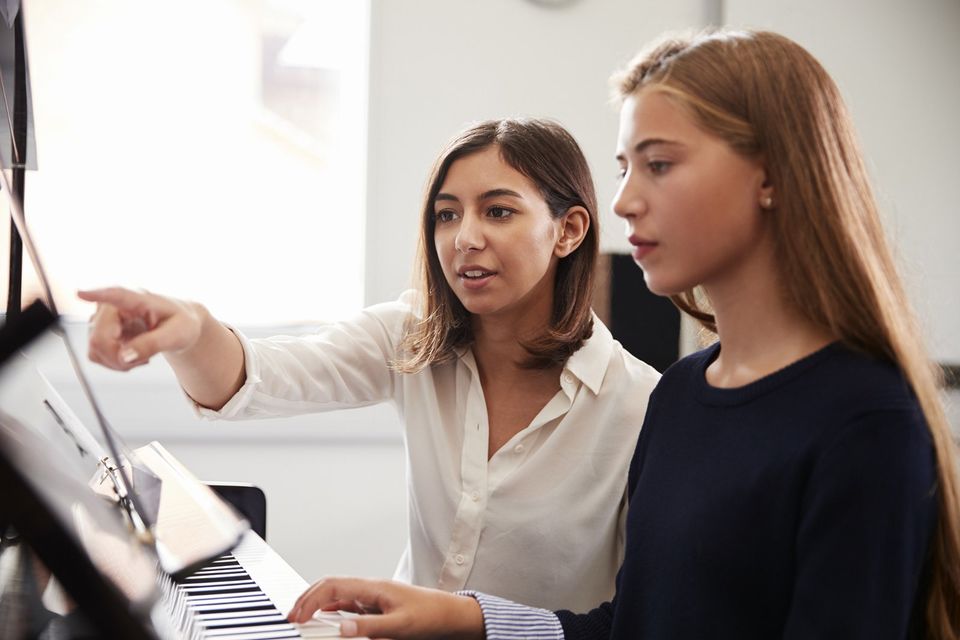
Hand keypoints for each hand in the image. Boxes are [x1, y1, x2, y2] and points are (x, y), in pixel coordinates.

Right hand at [79, 287, 203, 369]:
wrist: (179, 325)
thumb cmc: (181, 323)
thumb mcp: (177, 335)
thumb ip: (152, 344)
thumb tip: (124, 357)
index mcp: (138, 298)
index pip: (116, 295)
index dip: (97, 294)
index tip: (81, 294)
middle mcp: (114, 305)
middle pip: (99, 338)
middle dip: (119, 357)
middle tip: (144, 359)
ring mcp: (103, 318)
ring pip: (95, 349)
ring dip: (118, 361)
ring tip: (142, 354)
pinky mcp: (99, 331)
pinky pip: (96, 354)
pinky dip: (114, 362)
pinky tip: (131, 355)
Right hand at [287, 577, 484, 639]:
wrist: (448, 613)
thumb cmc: (428, 614)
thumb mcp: (398, 626)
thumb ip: (369, 628)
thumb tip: (342, 629)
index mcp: (372, 586)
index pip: (332, 586)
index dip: (311, 600)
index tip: (297, 617)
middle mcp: (369, 588)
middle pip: (329, 586)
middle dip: (307, 599)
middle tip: (292, 617)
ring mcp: (371, 596)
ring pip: (337, 595)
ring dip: (318, 604)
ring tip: (303, 619)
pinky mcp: (375, 605)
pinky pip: (348, 604)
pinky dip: (332, 611)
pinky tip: (327, 621)